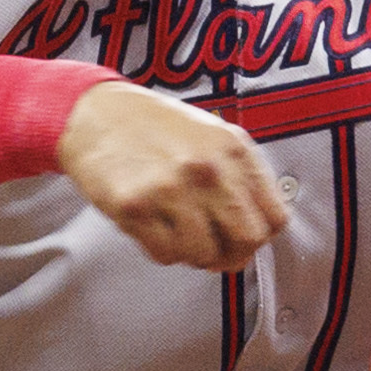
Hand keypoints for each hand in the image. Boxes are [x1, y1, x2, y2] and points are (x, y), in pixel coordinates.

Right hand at [54, 82, 288, 271]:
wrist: (96, 115)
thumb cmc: (154, 127)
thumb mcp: (211, 137)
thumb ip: (240, 175)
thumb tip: (260, 223)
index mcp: (233, 150)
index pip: (275, 218)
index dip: (260, 236)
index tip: (242, 237)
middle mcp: (207, 169)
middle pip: (247, 241)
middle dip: (232, 254)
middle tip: (215, 251)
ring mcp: (171, 190)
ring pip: (204, 255)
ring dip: (192, 253)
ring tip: (177, 232)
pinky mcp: (136, 208)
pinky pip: (165, 255)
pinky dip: (163, 250)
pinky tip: (155, 227)